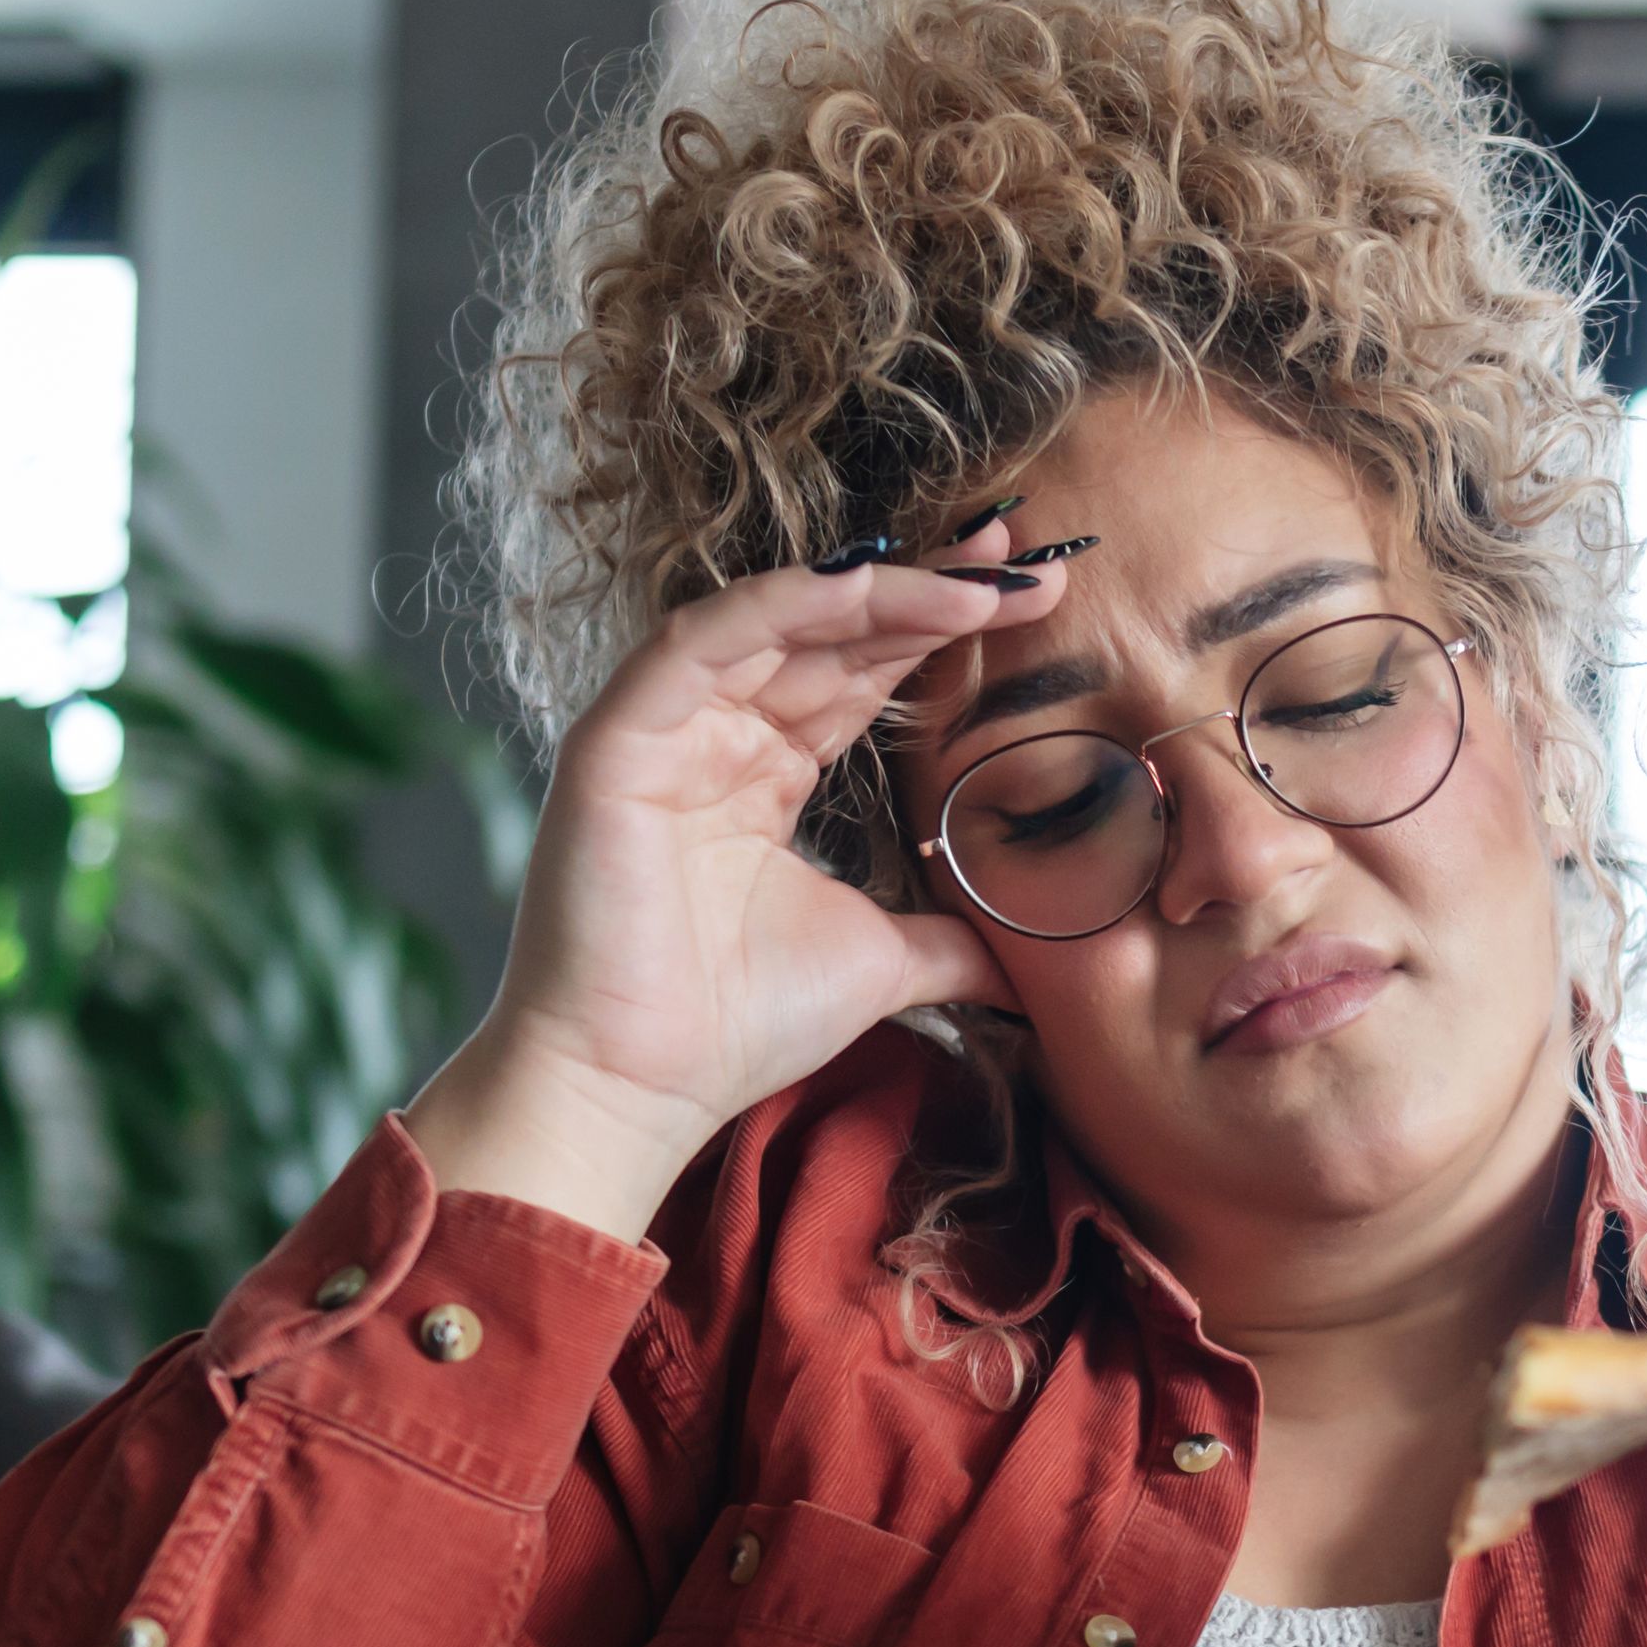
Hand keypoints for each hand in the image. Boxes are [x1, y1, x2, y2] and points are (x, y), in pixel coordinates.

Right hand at [409, 539, 1064, 1235]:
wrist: (639, 1089)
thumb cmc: (734, 1028)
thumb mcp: (880, 963)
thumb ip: (951, 943)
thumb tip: (1031, 962)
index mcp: (765, 773)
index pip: (859, 673)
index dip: (938, 629)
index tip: (1030, 596)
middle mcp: (715, 737)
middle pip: (827, 634)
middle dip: (926, 590)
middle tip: (1017, 557)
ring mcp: (663, 731)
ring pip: (773, 624)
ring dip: (873, 592)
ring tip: (969, 581)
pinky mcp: (616, 740)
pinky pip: (698, 644)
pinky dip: (776, 608)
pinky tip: (857, 588)